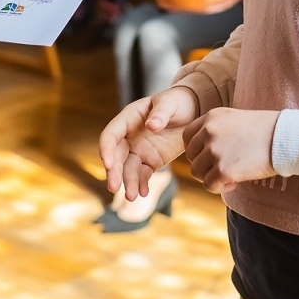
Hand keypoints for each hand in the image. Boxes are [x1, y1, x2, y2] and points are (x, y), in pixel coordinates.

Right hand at [100, 85, 199, 200]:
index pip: (111, 134)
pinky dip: (141, 185)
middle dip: (114, 172)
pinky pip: (142, 175)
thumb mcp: (170, 103)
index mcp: (128, 118)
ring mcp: (139, 150)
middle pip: (116, 156)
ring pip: (128, 169)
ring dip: (127, 183)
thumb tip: (151, 126)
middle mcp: (129, 136)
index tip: (107, 163)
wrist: (192, 111)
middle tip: (114, 187)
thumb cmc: (178, 102)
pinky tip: (143, 193)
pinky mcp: (150, 161)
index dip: (106, 149)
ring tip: (132, 197)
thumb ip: (161, 114)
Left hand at [184, 108, 280, 194]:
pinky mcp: (223, 170)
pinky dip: (221, 187)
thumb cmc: (267, 130)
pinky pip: (209, 185)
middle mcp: (209, 132)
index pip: (187, 137)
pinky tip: (236, 182)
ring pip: (197, 172)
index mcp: (211, 117)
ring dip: (211, 177)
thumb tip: (204, 152)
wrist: (286, 138)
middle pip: (191, 156)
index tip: (210, 157)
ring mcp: (215, 151)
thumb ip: (217, 131)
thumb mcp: (236, 120)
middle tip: (223, 168)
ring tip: (230, 176)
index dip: (196, 150)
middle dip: (204, 165)